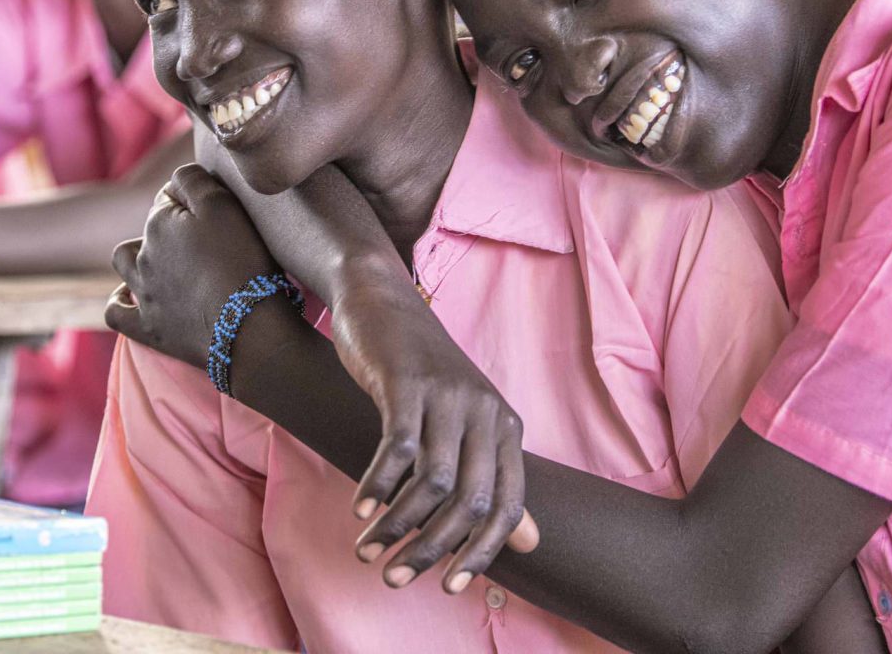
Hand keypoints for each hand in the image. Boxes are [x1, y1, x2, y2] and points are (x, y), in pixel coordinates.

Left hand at [105, 164, 295, 368]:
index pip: (170, 196)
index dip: (194, 199)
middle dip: (172, 228)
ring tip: (165, 260)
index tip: (218, 211)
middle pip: (153, 229)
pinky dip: (120, 301)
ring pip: (125, 263)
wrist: (245, 326)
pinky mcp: (147, 328)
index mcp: (159, 222)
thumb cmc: (241, 260)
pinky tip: (130, 296)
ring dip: (138, 256)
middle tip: (208, 239)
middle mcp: (142, 255)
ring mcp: (142, 294)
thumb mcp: (223, 204)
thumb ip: (192, 180)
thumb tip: (174, 179)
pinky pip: (116, 312)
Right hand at [240, 165, 539, 588]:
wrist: (383, 303)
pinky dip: (378, 486)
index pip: (507, 505)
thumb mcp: (465, 423)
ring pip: (432, 482)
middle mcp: (484, 409)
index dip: (481, 552)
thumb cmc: (422, 373)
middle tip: (395, 578)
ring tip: (368, 550)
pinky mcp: (408, 380)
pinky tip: (360, 509)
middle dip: (432, 550)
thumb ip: (495, 479)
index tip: (449, 588)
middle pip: (470, 501)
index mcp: (504, 425)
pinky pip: (398, 448)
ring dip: (398, 526)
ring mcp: (447, 393)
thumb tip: (530, 542)